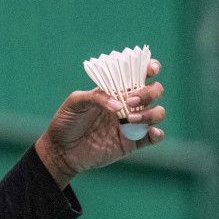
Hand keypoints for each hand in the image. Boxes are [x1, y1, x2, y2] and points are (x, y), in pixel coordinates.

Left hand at [35, 58, 165, 188]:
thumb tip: (119, 105)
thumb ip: (96, 97)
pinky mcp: (132, 143)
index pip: (138, 75)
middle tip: (129, 101)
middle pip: (154, 91)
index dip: (150, 68)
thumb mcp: (76, 102)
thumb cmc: (66, 121)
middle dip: (148, 93)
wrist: (61, 150)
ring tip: (129, 119)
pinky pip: (153, 137)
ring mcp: (132, 124)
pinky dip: (158, 134)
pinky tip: (152, 132)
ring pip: (158, 113)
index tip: (151, 69)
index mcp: (115, 90)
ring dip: (151, 113)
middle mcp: (128, 105)